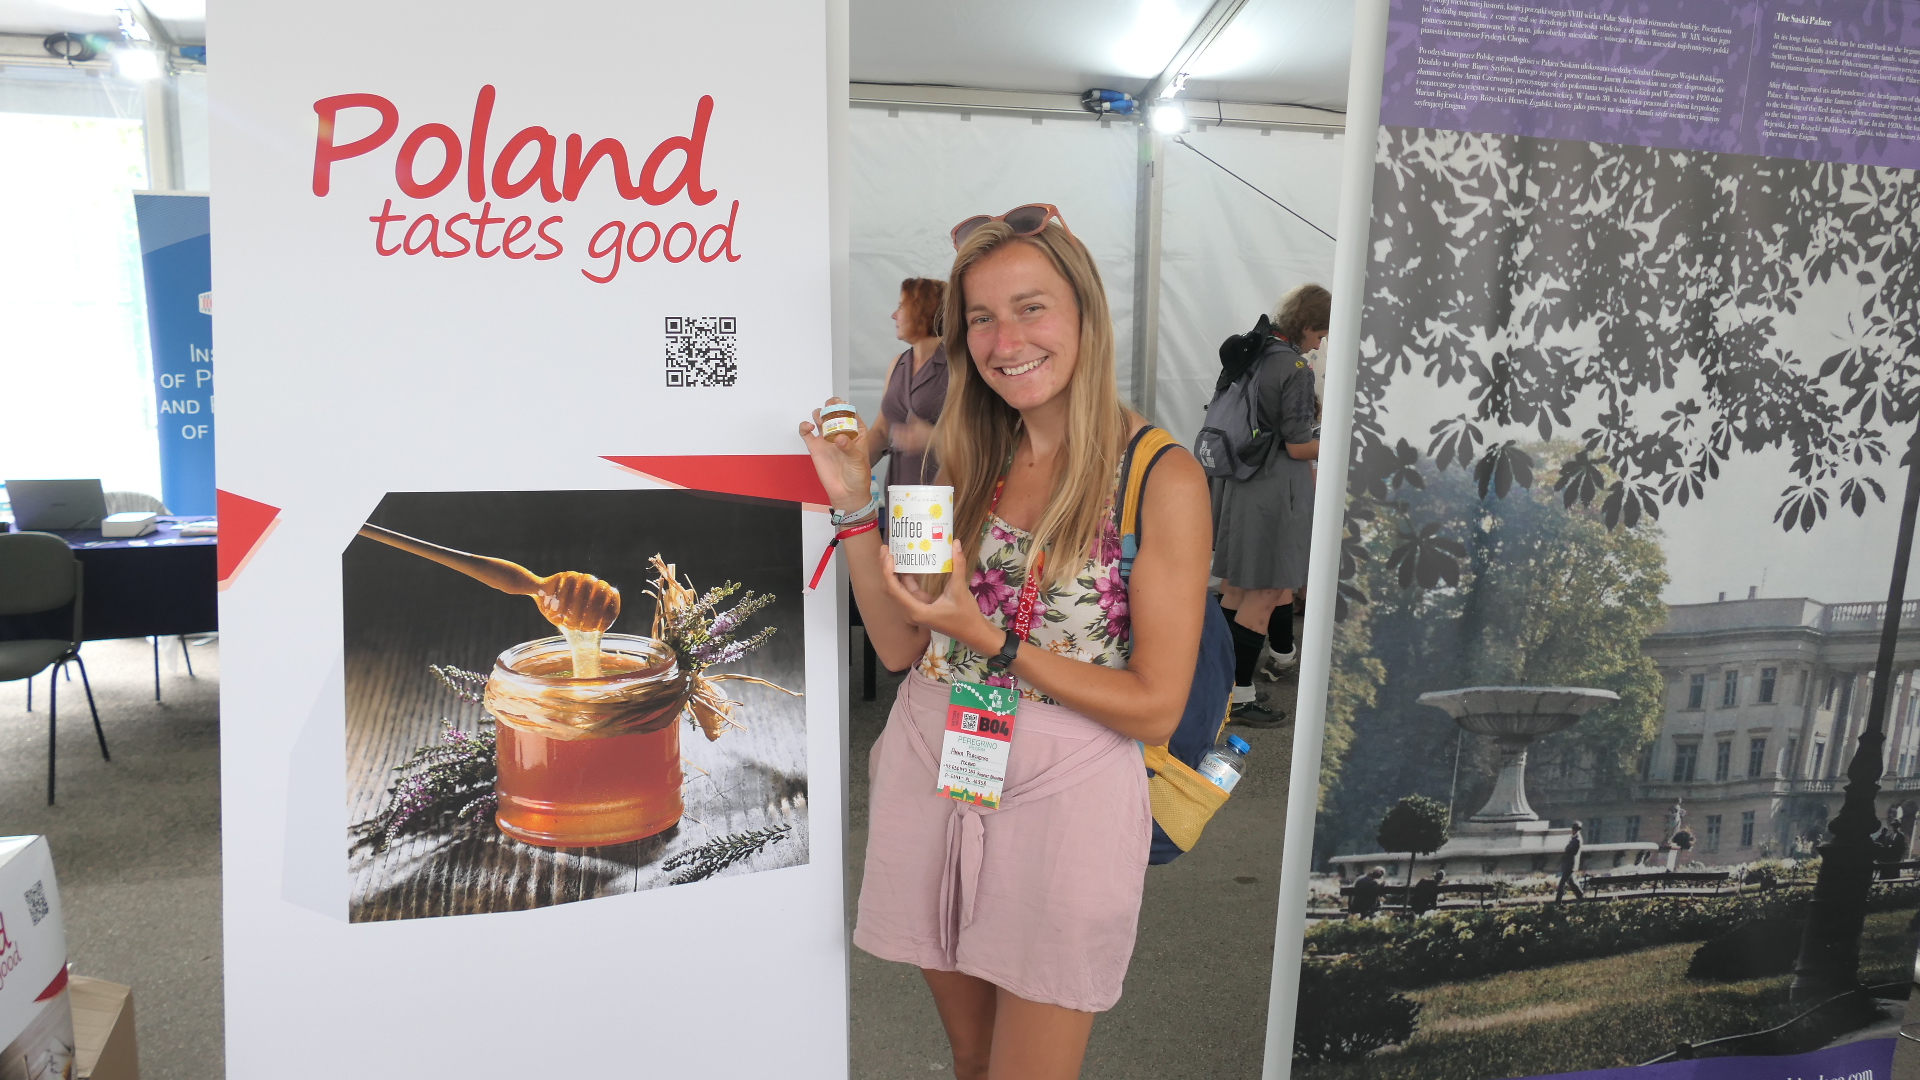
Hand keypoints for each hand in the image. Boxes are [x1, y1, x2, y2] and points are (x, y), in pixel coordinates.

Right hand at [798, 397, 874, 512]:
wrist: (846, 492)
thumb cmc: (858, 475)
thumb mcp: (858, 460)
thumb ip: (849, 448)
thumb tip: (839, 438)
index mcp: (855, 432)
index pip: (850, 413)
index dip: (845, 406)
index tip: (841, 406)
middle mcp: (840, 432)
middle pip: (833, 411)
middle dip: (830, 406)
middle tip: (829, 409)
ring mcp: (826, 438)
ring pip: (820, 418)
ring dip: (819, 414)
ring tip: (821, 421)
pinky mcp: (815, 447)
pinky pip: (806, 432)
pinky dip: (804, 426)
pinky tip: (809, 427)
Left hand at [876, 537, 998, 654]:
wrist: (972, 633)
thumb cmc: (966, 616)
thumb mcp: (960, 590)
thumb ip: (958, 566)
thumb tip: (956, 543)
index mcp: (916, 611)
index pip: (894, 590)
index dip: (887, 571)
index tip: (888, 554)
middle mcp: (910, 613)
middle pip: (891, 589)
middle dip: (886, 568)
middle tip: (886, 548)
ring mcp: (914, 610)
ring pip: (897, 590)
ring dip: (893, 572)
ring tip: (892, 552)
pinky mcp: (919, 607)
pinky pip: (907, 591)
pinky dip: (905, 577)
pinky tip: (907, 563)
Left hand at [893, 415, 932, 453]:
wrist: (935, 439)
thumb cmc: (928, 430)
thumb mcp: (920, 422)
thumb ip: (913, 418)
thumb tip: (909, 412)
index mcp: (909, 432)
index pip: (900, 430)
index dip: (896, 427)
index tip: (893, 426)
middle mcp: (908, 439)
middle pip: (898, 438)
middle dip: (895, 436)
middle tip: (892, 434)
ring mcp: (911, 446)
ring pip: (901, 446)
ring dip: (897, 443)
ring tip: (895, 442)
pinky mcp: (915, 451)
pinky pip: (907, 452)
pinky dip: (904, 451)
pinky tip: (903, 451)